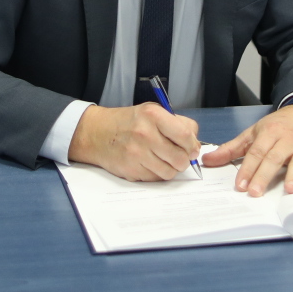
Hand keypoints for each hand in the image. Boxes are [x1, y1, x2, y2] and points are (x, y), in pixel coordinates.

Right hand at [68, 102, 200, 180]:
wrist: (97, 133)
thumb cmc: (129, 122)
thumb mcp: (152, 112)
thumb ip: (177, 124)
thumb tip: (195, 145)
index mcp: (153, 116)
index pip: (185, 135)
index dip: (193, 146)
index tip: (192, 149)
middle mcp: (145, 134)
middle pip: (180, 158)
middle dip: (183, 160)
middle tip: (178, 156)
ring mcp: (137, 154)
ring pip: (170, 172)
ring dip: (170, 168)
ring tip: (163, 160)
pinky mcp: (131, 170)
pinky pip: (155, 179)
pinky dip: (156, 174)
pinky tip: (149, 163)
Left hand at [203, 104, 292, 195]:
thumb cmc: (276, 126)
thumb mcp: (253, 132)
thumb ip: (232, 148)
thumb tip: (207, 160)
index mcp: (269, 133)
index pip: (256, 152)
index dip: (247, 169)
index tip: (240, 185)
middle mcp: (286, 140)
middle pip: (273, 159)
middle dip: (264, 176)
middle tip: (255, 192)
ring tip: (290, 189)